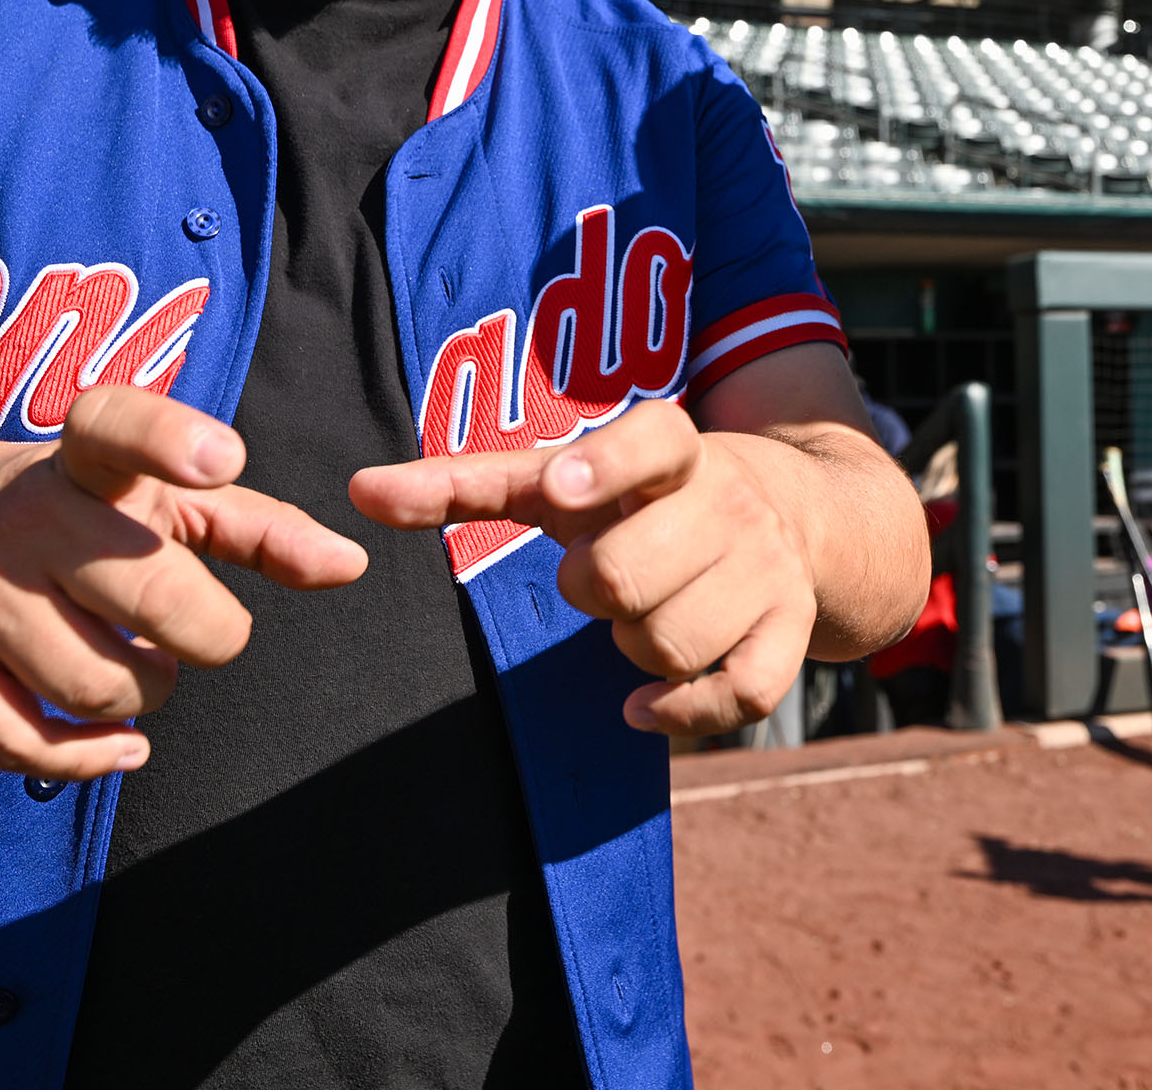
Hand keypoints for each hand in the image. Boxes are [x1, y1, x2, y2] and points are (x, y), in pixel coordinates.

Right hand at [0, 386, 366, 779]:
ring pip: (97, 686)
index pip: (118, 428)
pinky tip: (117, 742)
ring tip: (137, 664)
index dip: (170, 442)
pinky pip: (23, 745)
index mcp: (84, 459)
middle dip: (205, 635)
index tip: (220, 457)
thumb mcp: (156, 496)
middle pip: (152, 600)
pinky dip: (87, 760)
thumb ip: (257, 527)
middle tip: (193, 627)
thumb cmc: (72, 511)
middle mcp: (22, 518)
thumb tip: (349, 566)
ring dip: (146, 696)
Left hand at [348, 400, 820, 735]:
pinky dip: (682, 711)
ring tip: (636, 616)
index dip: (607, 467)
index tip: (562, 489)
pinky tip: (644, 703)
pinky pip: (737, 694)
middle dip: (590, 592)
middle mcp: (727, 501)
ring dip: (632, 648)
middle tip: (594, 578)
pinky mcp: (792, 629)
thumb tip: (359, 493)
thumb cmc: (641, 496)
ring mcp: (766, 569)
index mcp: (672, 449)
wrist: (792, 508)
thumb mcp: (567, 476)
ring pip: (671, 642)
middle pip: (628, 575)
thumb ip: (465, 482)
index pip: (652, 441)